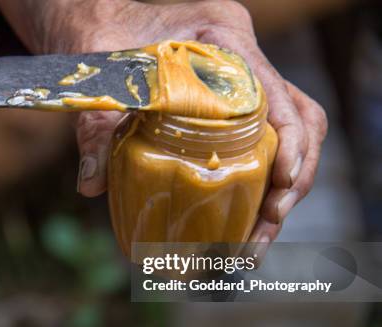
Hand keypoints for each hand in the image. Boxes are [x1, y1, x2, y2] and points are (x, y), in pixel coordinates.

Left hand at [0, 0, 327, 244]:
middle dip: (292, 178)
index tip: (280, 184)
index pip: (279, 91)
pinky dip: (258, 178)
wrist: (93, 24)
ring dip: (281, 187)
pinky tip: (241, 215)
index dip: (290, 141)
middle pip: (299, 118)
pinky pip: (260, 138)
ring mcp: (240, 80)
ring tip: (256, 238)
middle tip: (268, 224)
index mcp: (223, 37)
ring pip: (287, 133)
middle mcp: (242, 57)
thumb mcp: (101, 79)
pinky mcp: (228, 102)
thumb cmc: (100, 37)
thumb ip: (96, 126)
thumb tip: (92, 186)